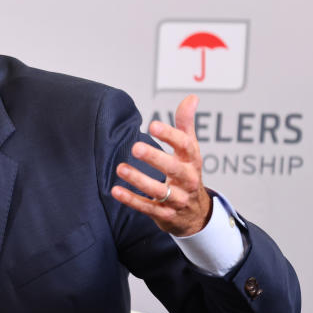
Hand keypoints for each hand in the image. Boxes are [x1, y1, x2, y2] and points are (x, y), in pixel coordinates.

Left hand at [110, 95, 211, 236]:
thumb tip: (191, 97)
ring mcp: (177, 199)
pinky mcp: (164, 214)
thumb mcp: (190, 149)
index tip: (153, 125)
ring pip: (159, 191)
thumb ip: (186, 123)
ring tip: (120, 168)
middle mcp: (187, 180)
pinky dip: (131, 200)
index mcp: (192, 161)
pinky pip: (147, 208)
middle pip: (173, 169)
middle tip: (136, 147)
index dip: (170, 135)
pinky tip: (115, 190)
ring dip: (139, 180)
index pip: (185, 146)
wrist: (197, 214)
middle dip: (155, 158)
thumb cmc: (188, 173)